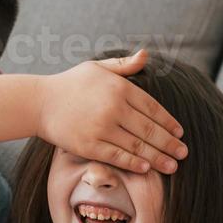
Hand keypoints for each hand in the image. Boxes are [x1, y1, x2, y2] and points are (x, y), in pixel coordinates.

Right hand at [37, 49, 185, 174]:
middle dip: (169, 143)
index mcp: (119, 87)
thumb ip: (125, 65)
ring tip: (172, 166)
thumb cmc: (70, 84)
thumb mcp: (97, 67)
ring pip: (137, 146)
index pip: (152, 108)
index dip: (168, 122)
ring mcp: (101, 127)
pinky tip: (147, 168)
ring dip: (158, 157)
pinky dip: (134, 164)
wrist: (38, 102)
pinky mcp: (88, 145)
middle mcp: (113, 107)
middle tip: (184, 153)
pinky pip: (117, 157)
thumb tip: (147, 54)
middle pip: (149, 129)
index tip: (180, 133)